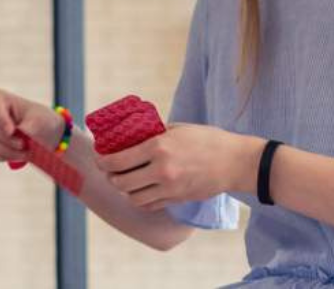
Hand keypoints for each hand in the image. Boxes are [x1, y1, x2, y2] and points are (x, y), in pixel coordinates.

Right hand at [0, 88, 63, 163]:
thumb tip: (22, 130)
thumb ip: (29, 124)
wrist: (44, 132)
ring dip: (9, 151)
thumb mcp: (39, 118)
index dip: (1, 120)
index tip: (12, 131)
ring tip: (26, 153)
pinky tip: (21, 155)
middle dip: (8, 140)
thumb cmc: (40, 118)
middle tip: (24, 145)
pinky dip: (8, 157)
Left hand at [94, 122, 245, 211]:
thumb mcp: (179, 129)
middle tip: (109, 169)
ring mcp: (168, 188)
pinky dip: (141, 198)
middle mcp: (160, 170)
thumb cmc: (208, 140)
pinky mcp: (176, 200)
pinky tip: (142, 189)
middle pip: (121, 181)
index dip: (103, 160)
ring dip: (125, 189)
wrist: (234, 161)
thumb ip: (156, 135)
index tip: (99, 157)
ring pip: (133, 197)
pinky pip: (149, 204)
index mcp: (158, 147)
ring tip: (125, 180)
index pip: (119, 159)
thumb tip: (135, 138)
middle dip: (111, 176)